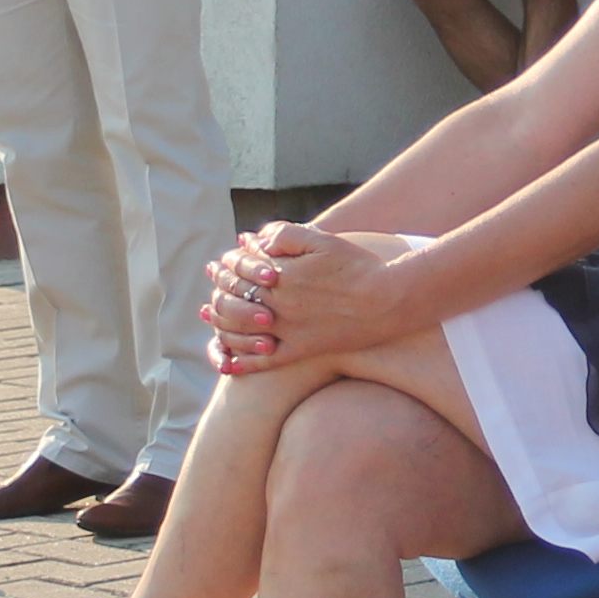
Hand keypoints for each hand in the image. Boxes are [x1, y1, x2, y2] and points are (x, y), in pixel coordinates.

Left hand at [199, 224, 418, 373]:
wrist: (389, 300)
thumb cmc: (358, 266)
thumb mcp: (322, 240)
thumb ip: (286, 235)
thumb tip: (255, 240)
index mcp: (282, 275)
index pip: (239, 268)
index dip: (229, 261)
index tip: (224, 258)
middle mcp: (279, 304)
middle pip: (233, 296)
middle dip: (218, 284)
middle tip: (212, 276)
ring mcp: (288, 330)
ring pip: (238, 329)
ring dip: (219, 319)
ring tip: (210, 312)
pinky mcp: (300, 351)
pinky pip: (261, 362)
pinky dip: (240, 361)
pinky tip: (226, 361)